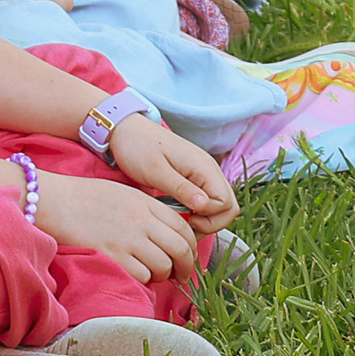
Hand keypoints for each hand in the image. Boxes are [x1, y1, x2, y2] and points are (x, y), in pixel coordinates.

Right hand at [32, 170, 199, 285]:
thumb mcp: (122, 194)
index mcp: (146, 203)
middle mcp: (142, 220)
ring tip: (152, 274)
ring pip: (163, 266)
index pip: (184, 228)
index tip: (187, 257)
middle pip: (181, 249)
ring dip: (162, 275)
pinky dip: (142, 279)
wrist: (52, 200)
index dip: (191, 247)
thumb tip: (166, 233)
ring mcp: (128, 239)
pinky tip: (132, 273)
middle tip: (180, 275)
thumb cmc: (83, 196)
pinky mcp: (113, 255)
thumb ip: (147, 210)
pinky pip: (142, 275)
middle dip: (185, 267)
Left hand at [103, 115, 236, 234]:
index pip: (226, 204)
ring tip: (182, 222)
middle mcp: (209, 170)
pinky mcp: (194, 176)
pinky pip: (208, 199)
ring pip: (220, 205)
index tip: (186, 218)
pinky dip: (199, 211)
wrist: (125, 129)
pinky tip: (179, 212)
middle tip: (186, 225)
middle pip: (229, 207)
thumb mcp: (156, 171)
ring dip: (206, 219)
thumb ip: (181, 189)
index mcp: (203, 167)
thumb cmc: (137, 147)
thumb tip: (204, 206)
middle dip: (211, 223)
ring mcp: (203, 173)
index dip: (209, 217)